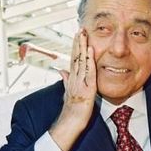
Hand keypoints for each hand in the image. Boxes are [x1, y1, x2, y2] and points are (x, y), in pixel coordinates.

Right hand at [49, 29, 96, 150]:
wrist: (70, 122)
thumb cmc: (71, 110)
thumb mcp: (68, 92)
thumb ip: (65, 80)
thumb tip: (60, 70)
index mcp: (72, 78)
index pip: (73, 59)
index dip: (75, 46)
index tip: (77, 35)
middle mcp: (74, 78)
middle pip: (75, 57)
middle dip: (78, 42)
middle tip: (80, 29)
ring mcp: (79, 82)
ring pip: (80, 61)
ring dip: (82, 47)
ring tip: (83, 35)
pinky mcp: (86, 88)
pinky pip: (88, 72)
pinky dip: (89, 60)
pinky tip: (90, 50)